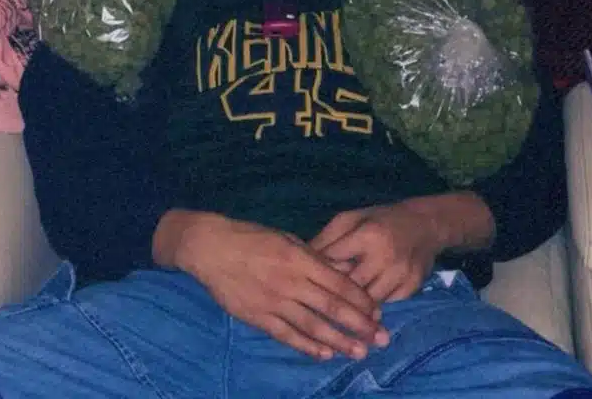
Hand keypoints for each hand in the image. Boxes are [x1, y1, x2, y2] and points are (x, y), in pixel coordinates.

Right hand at [153, 210, 390, 361]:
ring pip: (312, 326)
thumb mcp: (286, 237)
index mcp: (299, 258)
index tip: (377, 311)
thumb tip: (339, 273)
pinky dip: (307, 346)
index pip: (338, 282)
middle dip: (358, 324)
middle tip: (380, 338)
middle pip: (331, 306)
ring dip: (338, 341)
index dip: (360, 299)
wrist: (211, 248)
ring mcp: (274, 301)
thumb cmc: (252, 237)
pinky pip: (287, 335)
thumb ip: (312, 257)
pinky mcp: (258, 317)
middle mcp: (290, 281)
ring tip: (359, 352)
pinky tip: (324, 354)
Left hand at [311, 194, 495, 303]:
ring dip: (351, 306)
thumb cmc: (380, 220)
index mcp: (367, 235)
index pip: (333, 261)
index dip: (317, 271)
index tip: (303, 277)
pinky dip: (372, 306)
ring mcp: (400, 275)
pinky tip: (361, 309)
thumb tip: (301, 259)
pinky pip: (385, 305)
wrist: (425, 225)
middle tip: (316, 300)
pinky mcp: (411, 288)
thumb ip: (326, 238)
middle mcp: (384, 257)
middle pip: (349, 287)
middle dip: (333, 294)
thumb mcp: (351, 219)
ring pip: (366, 302)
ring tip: (336, 309)